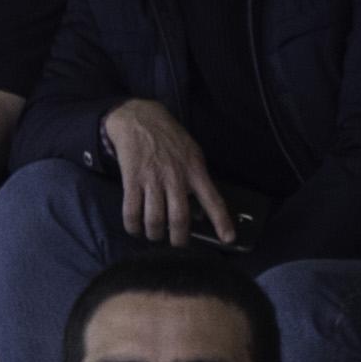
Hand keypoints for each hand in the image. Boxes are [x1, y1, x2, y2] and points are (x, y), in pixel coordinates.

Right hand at [101, 99, 234, 247]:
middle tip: (176, 242)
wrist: (139, 119)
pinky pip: (132, 214)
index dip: (222, 221)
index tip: (228, 239)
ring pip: (155, 221)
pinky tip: (136, 229)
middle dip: (178, 239)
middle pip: (179, 219)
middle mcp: (176, 177)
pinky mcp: (132, 181)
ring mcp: (153, 179)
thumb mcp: (191, 154)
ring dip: (155, 235)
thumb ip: (197, 181)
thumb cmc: (169, 139)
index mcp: (195, 169)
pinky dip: (133, 228)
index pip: (213, 199)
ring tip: (155, 235)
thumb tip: (200, 213)